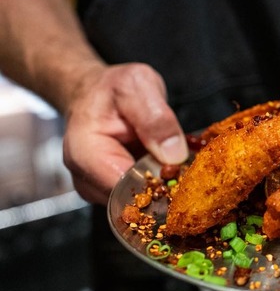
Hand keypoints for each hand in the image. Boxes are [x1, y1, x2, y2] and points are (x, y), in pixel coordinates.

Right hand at [62, 63, 187, 204]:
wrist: (95, 94)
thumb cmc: (112, 89)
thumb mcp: (138, 86)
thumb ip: (155, 119)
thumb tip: (174, 155)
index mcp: (85, 153)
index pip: (123, 189)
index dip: (155, 186)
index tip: (179, 172)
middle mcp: (86, 179)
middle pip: (132, 202)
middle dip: (162, 188)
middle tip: (182, 165)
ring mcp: (98, 189)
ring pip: (139, 204)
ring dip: (162, 187)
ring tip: (171, 160)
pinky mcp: (112, 192)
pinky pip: (141, 198)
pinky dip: (158, 185)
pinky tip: (164, 165)